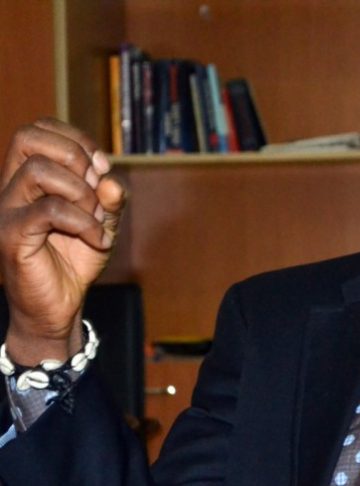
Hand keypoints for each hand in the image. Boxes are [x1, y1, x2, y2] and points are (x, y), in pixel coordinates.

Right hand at [0, 119, 125, 364]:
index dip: (76, 138)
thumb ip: (111, 197)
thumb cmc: (77, 258)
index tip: (101, 166)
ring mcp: (6, 210)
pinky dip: (83, 221)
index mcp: (28, 177)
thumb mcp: (104, 220)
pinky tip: (97, 238)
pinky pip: (49, 210)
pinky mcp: (11, 235)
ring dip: (80, 191)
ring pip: (37, 170)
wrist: (60, 305)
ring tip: (95, 218)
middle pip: (27, 137)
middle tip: (95, 189)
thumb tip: (109, 177)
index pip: (38, 129)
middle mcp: (10, 187)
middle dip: (74, 155)